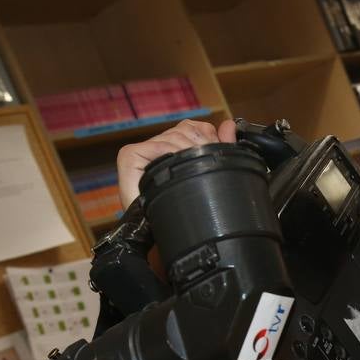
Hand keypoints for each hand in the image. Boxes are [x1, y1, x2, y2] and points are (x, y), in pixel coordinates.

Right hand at [117, 118, 236, 206]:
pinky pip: (158, 146)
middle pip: (185, 129)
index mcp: (171, 146)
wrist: (162, 235)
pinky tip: (176, 170)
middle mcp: (155, 144)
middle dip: (202, 144)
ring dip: (189, 151)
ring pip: (174, 136)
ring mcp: (140, 149)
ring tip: (194, 172)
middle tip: (209, 164)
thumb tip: (230, 125)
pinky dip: (171, 154)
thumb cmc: (181, 210)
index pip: (193, 127)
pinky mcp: (129, 155)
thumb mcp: (207, 174)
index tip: (218, 151)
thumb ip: (219, 147)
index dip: (209, 137)